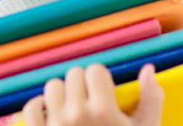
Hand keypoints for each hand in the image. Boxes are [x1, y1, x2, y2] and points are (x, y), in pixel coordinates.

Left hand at [22, 64, 163, 125]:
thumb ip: (151, 99)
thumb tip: (148, 69)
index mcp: (103, 111)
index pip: (94, 70)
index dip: (101, 79)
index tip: (104, 92)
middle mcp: (76, 114)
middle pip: (73, 75)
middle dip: (82, 85)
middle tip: (90, 101)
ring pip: (52, 87)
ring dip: (62, 94)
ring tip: (72, 108)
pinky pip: (31, 107)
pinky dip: (39, 107)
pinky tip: (52, 114)